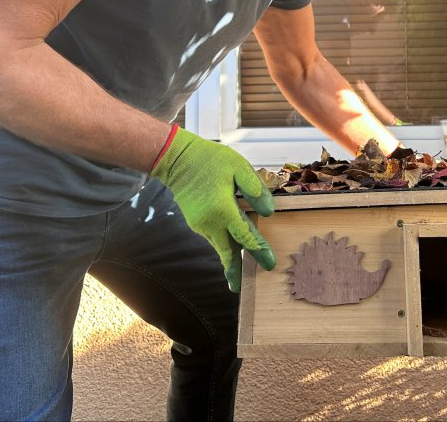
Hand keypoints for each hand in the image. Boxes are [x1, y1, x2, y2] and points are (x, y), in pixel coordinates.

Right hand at [151, 127, 275, 291]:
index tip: (269, 263)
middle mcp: (210, 222)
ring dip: (230, 258)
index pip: (244, 236)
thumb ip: (254, 189)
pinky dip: (223, 245)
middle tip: (242, 287)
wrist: (177, 160)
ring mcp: (200, 224)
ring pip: (219, 246)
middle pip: (226, 252)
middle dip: (235, 271)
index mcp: (222, 209)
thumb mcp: (237, 167)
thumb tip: (269, 212)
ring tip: (240, 273)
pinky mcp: (195, 222)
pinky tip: (231, 249)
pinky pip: (213, 237)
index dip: (257, 249)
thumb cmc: (210, 160)